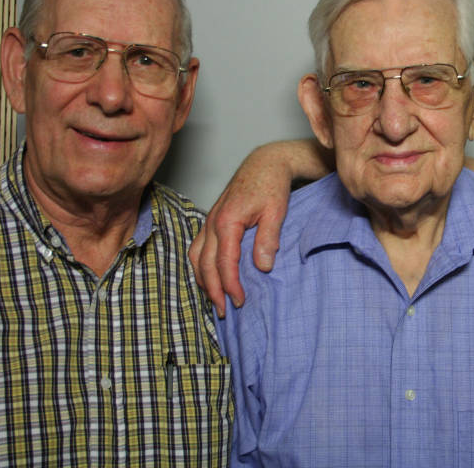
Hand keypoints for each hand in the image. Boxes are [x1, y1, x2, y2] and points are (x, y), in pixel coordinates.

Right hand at [190, 140, 332, 315]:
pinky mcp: (211, 220)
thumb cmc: (272, 185)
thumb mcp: (276, 212)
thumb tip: (262, 267)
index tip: (239, 301)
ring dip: (203, 281)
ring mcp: (209, 220)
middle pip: (205, 264)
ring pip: (196, 257)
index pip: (224, 261)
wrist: (265, 163)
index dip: (230, 285)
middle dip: (213, 290)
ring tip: (215, 300)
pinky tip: (209, 278)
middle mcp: (212, 221)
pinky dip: (200, 266)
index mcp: (227, 220)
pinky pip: (198, 248)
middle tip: (225, 311)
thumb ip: (268, 239)